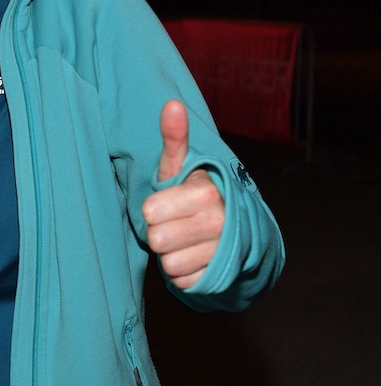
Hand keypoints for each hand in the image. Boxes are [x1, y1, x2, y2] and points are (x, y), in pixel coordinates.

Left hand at [142, 100, 224, 288]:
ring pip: (169, 264)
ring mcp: (223, 253)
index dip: (152, 210)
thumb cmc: (194, 193)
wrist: (236, 229)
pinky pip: (182, 282)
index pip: (150, 212)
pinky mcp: (221, 278)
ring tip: (185, 240)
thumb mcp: (181, 166)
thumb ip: (174, 138)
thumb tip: (172, 104)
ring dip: (171, 255)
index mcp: (206, 193)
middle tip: (174, 224)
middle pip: (157, 239)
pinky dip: (184, 273)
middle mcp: (220, 222)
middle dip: (159, 232)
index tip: (167, 204)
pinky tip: (194, 258)